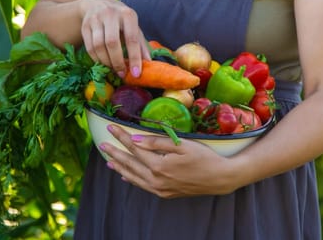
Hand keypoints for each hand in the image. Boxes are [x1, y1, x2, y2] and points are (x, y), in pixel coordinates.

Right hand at [80, 0, 149, 76]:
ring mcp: (96, 19)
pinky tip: (103, 63)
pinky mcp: (85, 26)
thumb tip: (149, 63)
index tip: (136, 74)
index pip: (132, 39)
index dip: (134, 58)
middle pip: (112, 42)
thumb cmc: (121, 20)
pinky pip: (89, 47)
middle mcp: (110, 14)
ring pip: (98, 46)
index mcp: (127, 15)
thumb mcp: (134, 27)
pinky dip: (97, 59)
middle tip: (121, 73)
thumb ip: (141, 44)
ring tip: (112, 69)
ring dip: (106, 62)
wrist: (98, 4)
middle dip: (117, 61)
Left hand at [100, 124, 235, 197]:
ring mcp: (160, 189)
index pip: (135, 148)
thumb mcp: (182, 145)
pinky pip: (143, 186)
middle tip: (102, 144)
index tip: (111, 127)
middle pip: (130, 163)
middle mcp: (156, 180)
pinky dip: (132, 179)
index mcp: (159, 166)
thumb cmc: (204, 157)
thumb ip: (157, 142)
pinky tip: (126, 175)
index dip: (122, 137)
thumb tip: (135, 140)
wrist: (220, 178)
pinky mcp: (166, 194)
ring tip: (108, 160)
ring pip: (134, 177)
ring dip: (120, 167)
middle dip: (115, 152)